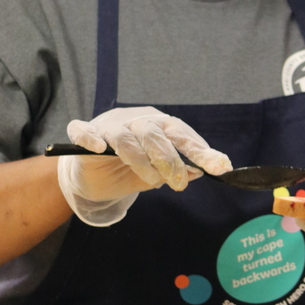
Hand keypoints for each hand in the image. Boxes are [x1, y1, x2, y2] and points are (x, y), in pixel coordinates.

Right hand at [57, 106, 231, 226]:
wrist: (95, 177)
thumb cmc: (130, 171)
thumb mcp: (158, 174)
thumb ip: (177, 171)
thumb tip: (198, 172)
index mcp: (159, 125)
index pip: (182, 135)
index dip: (201, 150)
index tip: (220, 167)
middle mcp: (136, 121)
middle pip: (155, 134)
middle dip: (170, 160)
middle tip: (179, 183)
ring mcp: (109, 126)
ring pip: (126, 137)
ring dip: (140, 160)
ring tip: (151, 180)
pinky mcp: (86, 135)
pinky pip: (84, 131)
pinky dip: (89, 138)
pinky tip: (99, 148)